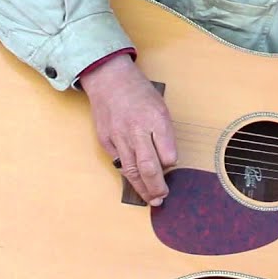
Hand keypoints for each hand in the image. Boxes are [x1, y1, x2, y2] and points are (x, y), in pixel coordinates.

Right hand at [78, 53, 177, 205]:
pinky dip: (128, 174)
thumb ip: (164, 133)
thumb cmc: (139, 92)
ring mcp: (118, 137)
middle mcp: (136, 130)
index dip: (170, 163)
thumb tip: (167, 161)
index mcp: (156, 119)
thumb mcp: (161, 107)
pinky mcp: (105, 141)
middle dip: (157, 186)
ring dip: (142, 188)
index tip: (171, 165)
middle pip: (149, 167)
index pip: (167, 153)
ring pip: (131, 170)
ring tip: (151, 199)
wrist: (109, 79)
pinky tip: (135, 182)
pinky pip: (118, 163)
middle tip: (162, 197)